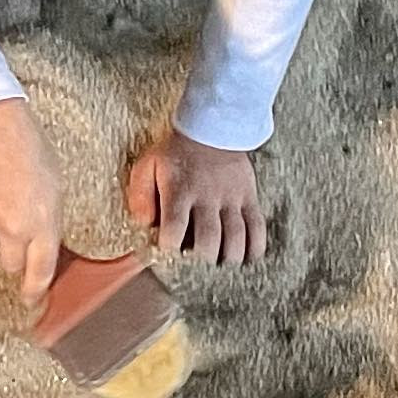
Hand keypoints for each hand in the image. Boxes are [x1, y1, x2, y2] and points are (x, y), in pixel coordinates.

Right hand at [0, 97, 63, 303]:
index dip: (37, 288)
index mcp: (42, 219)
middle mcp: (13, 227)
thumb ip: (47, 218)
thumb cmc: (24, 145)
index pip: (41, 269)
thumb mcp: (53, 183)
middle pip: (11, 263)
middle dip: (15, 254)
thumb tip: (41, 241)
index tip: (34, 299)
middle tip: (14, 229)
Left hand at [127, 129, 264, 264]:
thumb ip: (139, 195)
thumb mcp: (147, 166)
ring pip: (236, 235)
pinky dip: (255, 246)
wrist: (213, 127)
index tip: (168, 255)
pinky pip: (257, 225)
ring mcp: (231, 198)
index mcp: (179, 191)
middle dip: (202, 260)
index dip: (170, 246)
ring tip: (220, 269)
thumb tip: (144, 224)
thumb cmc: (174, 152)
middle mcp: (207, 197)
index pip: (175, 226)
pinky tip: (248, 260)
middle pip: (209, 237)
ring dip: (229, 258)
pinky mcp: (249, 196)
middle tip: (196, 271)